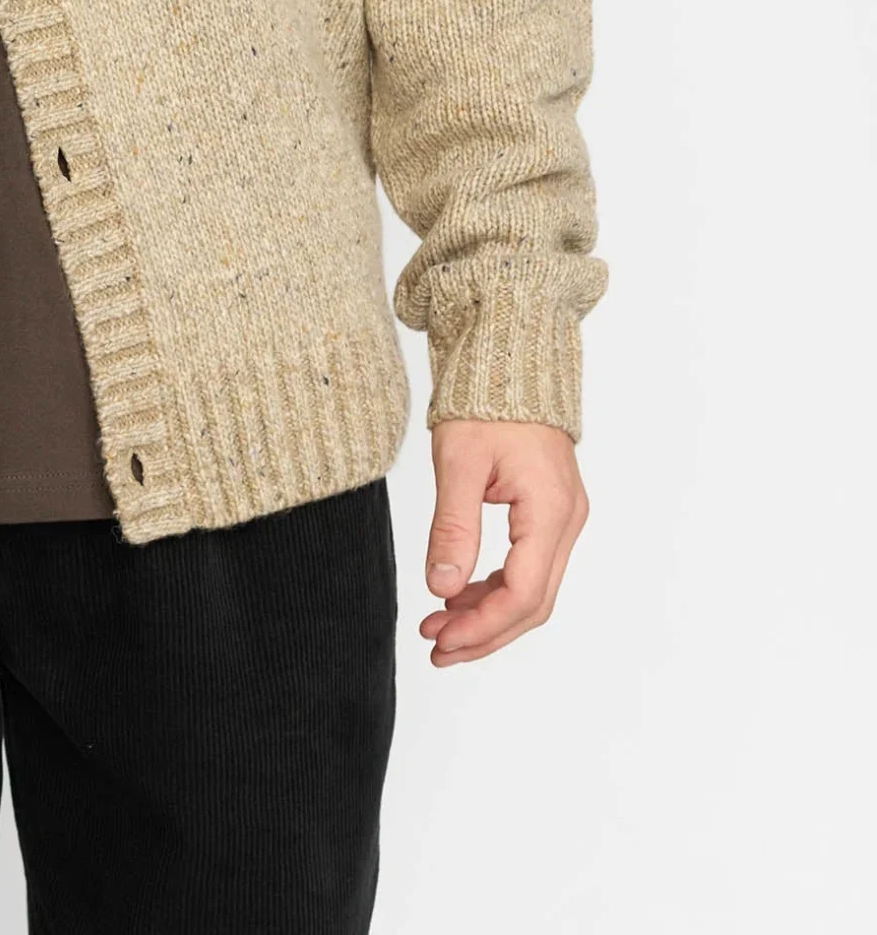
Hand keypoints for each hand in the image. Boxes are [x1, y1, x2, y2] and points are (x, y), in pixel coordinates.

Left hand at [419, 419, 587, 665]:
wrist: (510, 357)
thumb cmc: (485, 399)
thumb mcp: (458, 461)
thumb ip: (453, 527)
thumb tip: (442, 587)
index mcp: (550, 509)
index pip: (523, 593)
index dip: (482, 626)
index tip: (441, 640)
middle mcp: (567, 520)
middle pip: (533, 603)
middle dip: (484, 631)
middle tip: (436, 647)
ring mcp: (563, 517)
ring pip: (532, 589)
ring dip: (488, 614)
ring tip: (439, 626)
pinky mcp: (550, 512)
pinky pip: (529, 566)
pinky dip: (494, 587)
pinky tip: (458, 593)